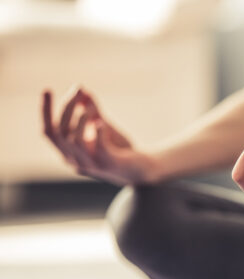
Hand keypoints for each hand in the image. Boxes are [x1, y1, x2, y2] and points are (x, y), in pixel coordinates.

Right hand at [42, 88, 157, 184]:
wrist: (143, 169)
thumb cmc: (121, 149)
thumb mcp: (104, 127)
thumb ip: (92, 111)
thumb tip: (81, 89)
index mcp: (69, 152)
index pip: (49, 132)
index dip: (45, 111)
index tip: (47, 89)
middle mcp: (75, 161)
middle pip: (59, 133)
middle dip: (66, 108)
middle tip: (78, 90)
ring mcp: (91, 165)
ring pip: (74, 140)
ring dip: (81, 119)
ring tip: (91, 107)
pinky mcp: (108, 165)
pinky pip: (98, 148)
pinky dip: (98, 132)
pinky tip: (102, 122)